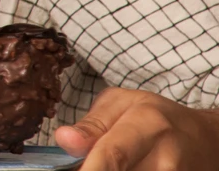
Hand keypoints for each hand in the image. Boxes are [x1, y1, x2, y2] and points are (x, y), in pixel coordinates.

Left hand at [55, 87, 218, 169]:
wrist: (204, 139)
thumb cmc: (156, 116)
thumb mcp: (121, 103)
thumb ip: (92, 124)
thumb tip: (64, 140)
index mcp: (148, 124)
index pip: (113, 155)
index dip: (90, 169)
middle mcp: (165, 159)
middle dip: (92, 169)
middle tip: (82, 161)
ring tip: (108, 160)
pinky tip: (125, 166)